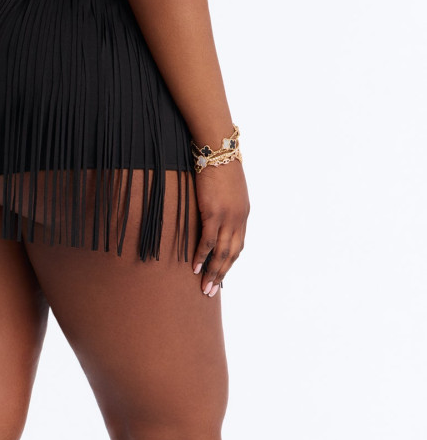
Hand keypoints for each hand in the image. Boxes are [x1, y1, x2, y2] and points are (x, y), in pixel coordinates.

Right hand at [191, 159, 249, 296]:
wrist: (217, 148)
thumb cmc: (217, 164)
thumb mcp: (225, 188)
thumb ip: (223, 204)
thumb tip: (212, 211)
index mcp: (243, 213)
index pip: (238, 245)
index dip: (229, 262)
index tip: (219, 276)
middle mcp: (239, 218)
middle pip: (232, 254)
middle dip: (221, 274)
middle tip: (209, 291)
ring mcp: (228, 216)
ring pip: (222, 252)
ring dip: (212, 271)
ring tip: (203, 286)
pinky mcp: (214, 212)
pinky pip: (208, 240)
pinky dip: (202, 255)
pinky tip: (196, 267)